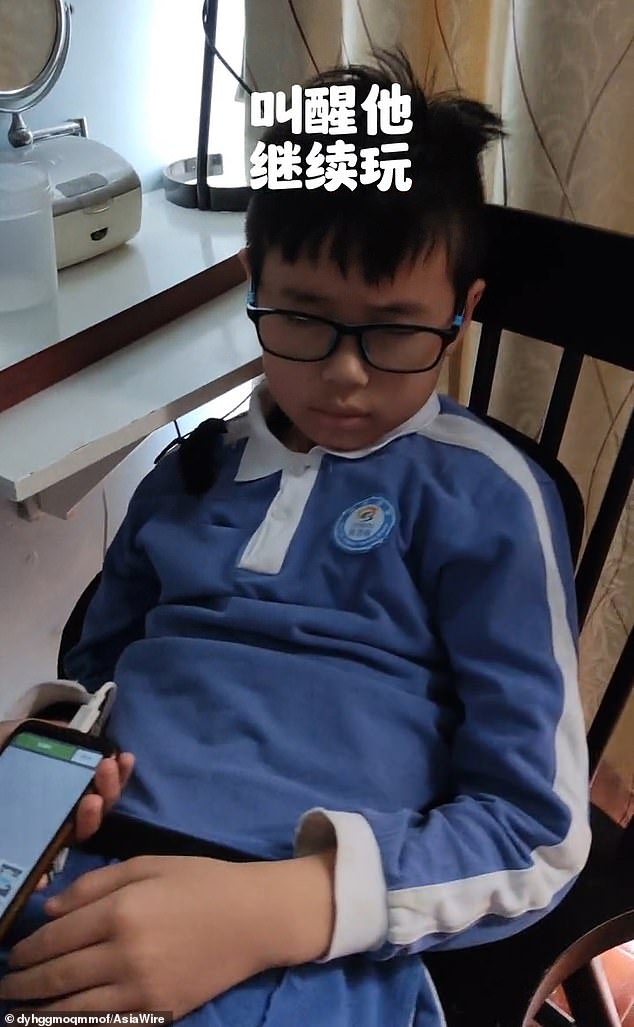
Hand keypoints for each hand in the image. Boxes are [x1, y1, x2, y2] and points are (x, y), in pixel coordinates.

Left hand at [0, 852, 335, 1015]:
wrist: (253, 918)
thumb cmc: (201, 882)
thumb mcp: (148, 866)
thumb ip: (95, 884)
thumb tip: (50, 910)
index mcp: (122, 911)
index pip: (56, 937)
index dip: (28, 949)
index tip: (13, 954)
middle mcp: (125, 953)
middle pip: (57, 975)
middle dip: (23, 983)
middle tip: (6, 986)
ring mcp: (141, 989)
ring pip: (73, 1008)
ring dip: (38, 1011)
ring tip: (19, 1010)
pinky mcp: (157, 1013)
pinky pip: (104, 1026)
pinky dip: (74, 1026)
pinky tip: (59, 1021)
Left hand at [1, 718, 133, 882]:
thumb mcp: (3, 742)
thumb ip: (28, 732)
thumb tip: (69, 727)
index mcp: (46, 789)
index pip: (88, 784)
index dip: (110, 774)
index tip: (121, 756)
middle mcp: (47, 816)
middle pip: (91, 809)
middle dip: (109, 789)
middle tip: (109, 767)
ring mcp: (32, 842)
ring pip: (75, 836)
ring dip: (93, 816)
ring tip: (92, 798)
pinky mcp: (18, 865)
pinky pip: (37, 871)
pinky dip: (47, 866)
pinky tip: (54, 853)